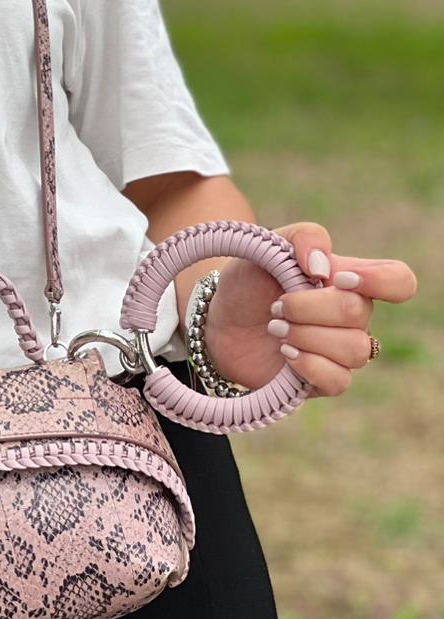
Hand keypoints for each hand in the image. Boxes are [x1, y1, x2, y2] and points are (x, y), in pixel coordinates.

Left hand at [199, 220, 417, 396]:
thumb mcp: (267, 246)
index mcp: (349, 279)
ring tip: (275, 329)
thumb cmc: (249, 281)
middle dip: (310, 308)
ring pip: (354, 350)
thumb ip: (302, 238)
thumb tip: (323, 267)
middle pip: (361, 313)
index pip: (399, 281)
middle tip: (276, 306)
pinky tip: (286, 354)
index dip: (380, 280)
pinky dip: (310, 365)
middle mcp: (353, 316)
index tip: (337, 278)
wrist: (219, 320)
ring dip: (307, 336)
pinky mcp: (324, 380)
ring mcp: (340, 350)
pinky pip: (340, 381)